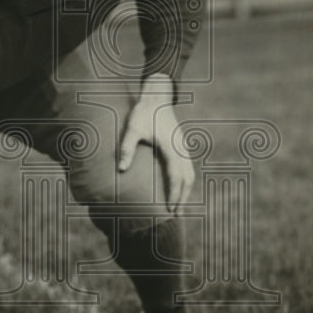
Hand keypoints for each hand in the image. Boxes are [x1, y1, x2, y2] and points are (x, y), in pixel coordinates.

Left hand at [118, 75, 193, 215]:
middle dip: (182, 198)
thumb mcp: (132, 128)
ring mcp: (183, 147)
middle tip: (176, 216)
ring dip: (185, 191)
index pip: (176, 176)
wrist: (157, 96)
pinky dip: (185, 181)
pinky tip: (178, 188)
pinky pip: (187, 167)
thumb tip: (122, 170)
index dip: (174, 194)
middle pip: (187, 179)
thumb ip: (127, 148)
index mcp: (172, 147)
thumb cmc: (143, 112)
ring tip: (179, 207)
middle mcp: (181, 149)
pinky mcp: (181, 145)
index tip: (170, 209)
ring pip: (190, 174)